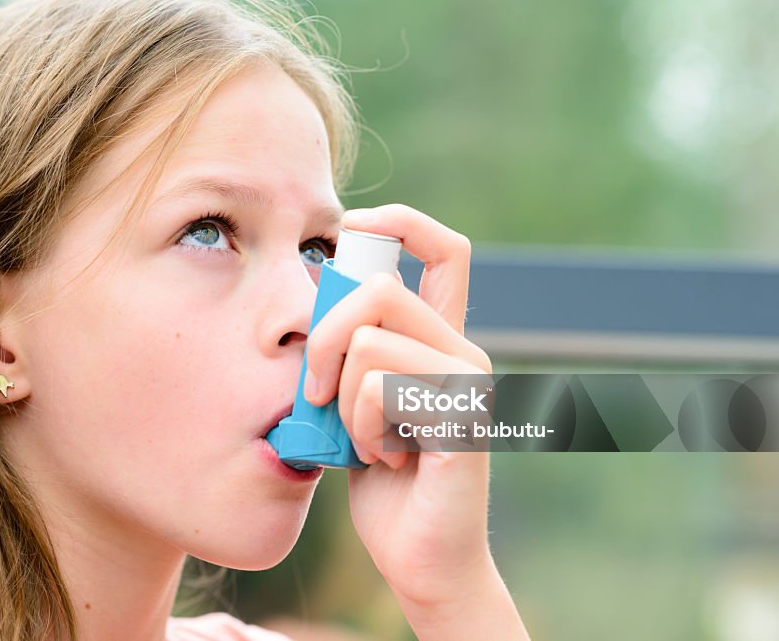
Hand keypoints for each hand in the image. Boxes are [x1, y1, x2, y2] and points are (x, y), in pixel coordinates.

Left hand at [302, 204, 510, 629]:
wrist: (420, 557)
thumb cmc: (384, 483)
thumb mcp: (354, 405)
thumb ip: (348, 356)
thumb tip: (313, 304)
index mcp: (437, 338)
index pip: (442, 248)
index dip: (398, 221)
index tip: (349, 228)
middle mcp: (460, 350)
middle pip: (377, 287)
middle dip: (323, 336)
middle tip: (316, 392)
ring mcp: (465, 383)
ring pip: (369, 342)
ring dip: (343, 400)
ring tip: (365, 440)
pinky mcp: (459, 419)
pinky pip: (380, 391)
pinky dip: (362, 429)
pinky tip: (385, 459)